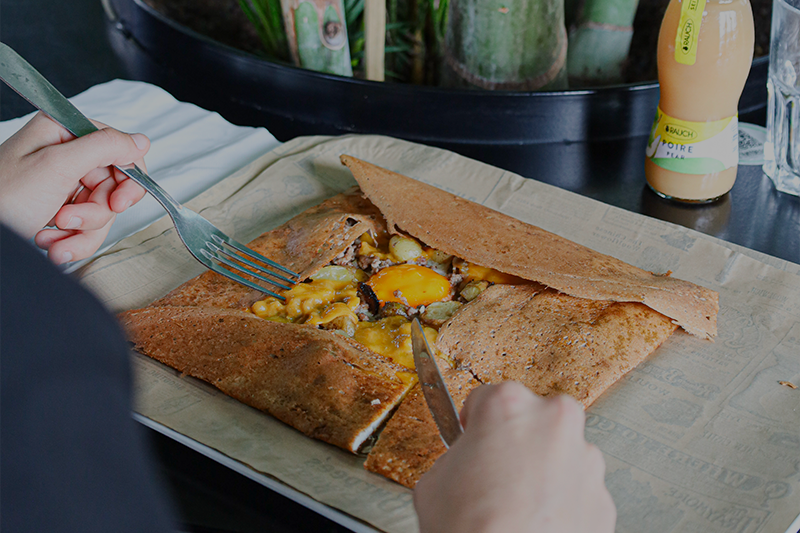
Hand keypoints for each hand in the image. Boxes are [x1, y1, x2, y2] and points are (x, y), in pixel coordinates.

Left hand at [0, 112, 149, 263]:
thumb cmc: (2, 198)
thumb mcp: (57, 166)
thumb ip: (104, 147)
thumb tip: (140, 142)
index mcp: (64, 132)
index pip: (120, 150)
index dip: (127, 179)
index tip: (119, 202)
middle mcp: (65, 155)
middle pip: (112, 186)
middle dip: (94, 212)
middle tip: (69, 220)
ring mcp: (63, 184)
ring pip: (102, 212)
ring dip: (81, 232)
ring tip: (53, 236)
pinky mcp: (60, 209)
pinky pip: (87, 228)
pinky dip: (72, 241)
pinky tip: (51, 243)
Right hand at [414, 382, 615, 532]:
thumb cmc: (470, 527)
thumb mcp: (435, 480)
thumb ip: (458, 455)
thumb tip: (467, 461)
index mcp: (509, 405)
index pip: (486, 397)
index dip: (473, 422)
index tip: (471, 436)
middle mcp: (555, 422)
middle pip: (532, 419)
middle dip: (515, 441)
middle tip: (493, 473)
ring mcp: (585, 460)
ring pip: (560, 454)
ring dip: (542, 471)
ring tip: (516, 505)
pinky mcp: (603, 498)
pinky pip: (577, 490)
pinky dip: (562, 502)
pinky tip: (537, 521)